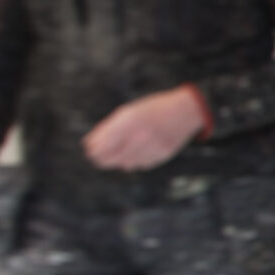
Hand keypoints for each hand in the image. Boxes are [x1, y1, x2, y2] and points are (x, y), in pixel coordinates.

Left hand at [83, 87, 208, 170]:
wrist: (185, 111)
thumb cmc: (153, 109)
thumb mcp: (128, 112)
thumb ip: (108, 128)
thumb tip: (88, 143)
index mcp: (129, 122)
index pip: (103, 145)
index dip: (93, 150)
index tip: (89, 150)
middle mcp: (141, 136)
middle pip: (113, 158)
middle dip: (102, 159)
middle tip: (97, 158)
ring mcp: (153, 147)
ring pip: (126, 164)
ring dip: (118, 161)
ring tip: (115, 155)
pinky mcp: (162, 155)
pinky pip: (141, 165)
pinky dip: (134, 162)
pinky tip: (133, 155)